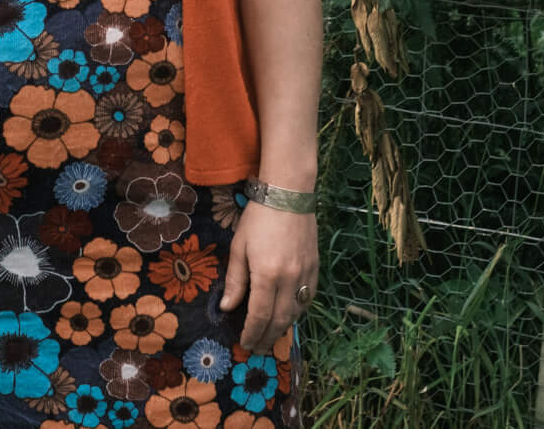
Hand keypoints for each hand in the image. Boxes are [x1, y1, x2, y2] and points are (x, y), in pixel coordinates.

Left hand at [219, 198, 318, 359]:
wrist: (289, 194)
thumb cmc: (258, 218)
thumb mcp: (239, 247)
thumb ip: (235, 280)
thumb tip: (228, 307)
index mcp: (267, 275)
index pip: (260, 315)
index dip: (252, 333)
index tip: (245, 343)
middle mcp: (290, 279)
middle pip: (280, 320)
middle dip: (267, 338)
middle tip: (257, 349)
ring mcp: (305, 274)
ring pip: (296, 312)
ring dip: (282, 328)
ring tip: (270, 336)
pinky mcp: (315, 268)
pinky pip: (308, 298)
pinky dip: (298, 312)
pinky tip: (289, 315)